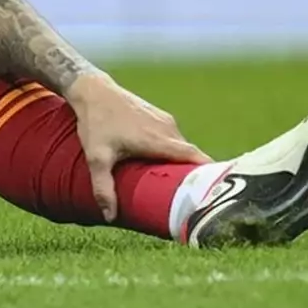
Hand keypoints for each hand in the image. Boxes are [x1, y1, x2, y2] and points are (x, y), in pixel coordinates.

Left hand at [67, 73, 211, 221]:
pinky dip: (173, 152)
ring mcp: (165, 120)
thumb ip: (103, 188)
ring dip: (181, 163)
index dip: (209, 174)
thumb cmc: (96, 123)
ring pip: (181, 147)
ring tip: (178, 186)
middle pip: (191, 156)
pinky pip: (173, 138)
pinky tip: (163, 165)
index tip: (215, 193)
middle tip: (193, 200)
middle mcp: (168, 129)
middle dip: (194, 175)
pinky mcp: (159, 115)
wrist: (92, 90)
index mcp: (159, 140)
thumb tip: (110, 216)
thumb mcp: (97, 158)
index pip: (195, 158)